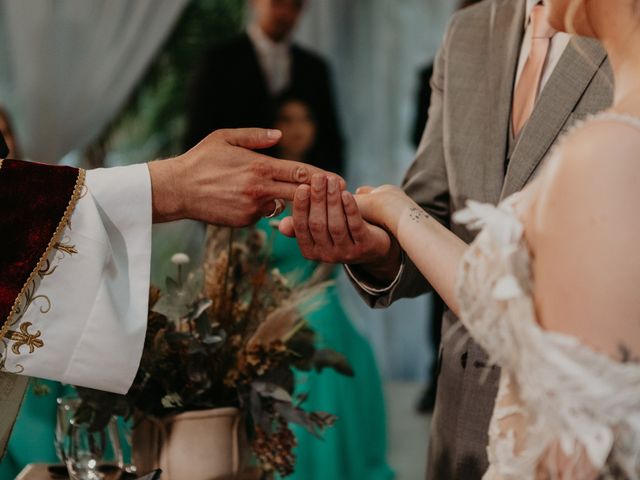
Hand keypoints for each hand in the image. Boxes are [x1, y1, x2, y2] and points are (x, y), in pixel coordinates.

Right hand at [148, 128, 342, 225]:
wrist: (178, 189)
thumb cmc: (201, 159)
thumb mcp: (225, 137)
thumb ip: (255, 136)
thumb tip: (279, 135)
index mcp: (259, 167)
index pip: (300, 172)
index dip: (322, 177)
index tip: (339, 180)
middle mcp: (260, 190)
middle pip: (300, 193)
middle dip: (319, 195)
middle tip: (337, 195)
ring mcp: (253, 208)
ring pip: (280, 205)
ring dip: (282, 199)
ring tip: (273, 192)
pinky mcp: (244, 221)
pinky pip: (261, 215)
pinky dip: (260, 208)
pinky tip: (241, 199)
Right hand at [279, 174, 402, 282]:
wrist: (374, 246)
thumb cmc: (341, 230)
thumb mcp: (321, 229)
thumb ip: (303, 225)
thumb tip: (282, 226)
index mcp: (310, 250)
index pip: (301, 227)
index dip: (301, 206)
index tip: (302, 186)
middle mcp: (325, 256)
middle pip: (317, 224)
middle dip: (317, 199)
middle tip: (318, 178)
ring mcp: (346, 253)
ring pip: (335, 225)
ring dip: (332, 200)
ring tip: (332, 180)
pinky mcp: (364, 247)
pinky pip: (355, 226)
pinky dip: (349, 208)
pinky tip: (346, 193)